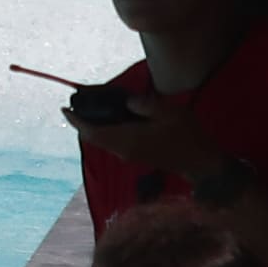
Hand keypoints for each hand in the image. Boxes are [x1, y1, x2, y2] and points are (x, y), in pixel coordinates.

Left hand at [77, 95, 203, 187]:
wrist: (203, 164)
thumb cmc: (188, 136)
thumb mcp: (169, 113)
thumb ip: (145, 104)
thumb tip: (127, 101)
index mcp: (127, 140)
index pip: (92, 132)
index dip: (76, 121)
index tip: (64, 108)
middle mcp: (123, 151)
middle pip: (94, 137)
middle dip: (82, 123)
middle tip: (77, 105)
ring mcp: (130, 156)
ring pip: (103, 141)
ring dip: (94, 128)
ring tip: (93, 109)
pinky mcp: (138, 157)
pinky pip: (113, 144)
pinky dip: (106, 132)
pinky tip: (114, 119)